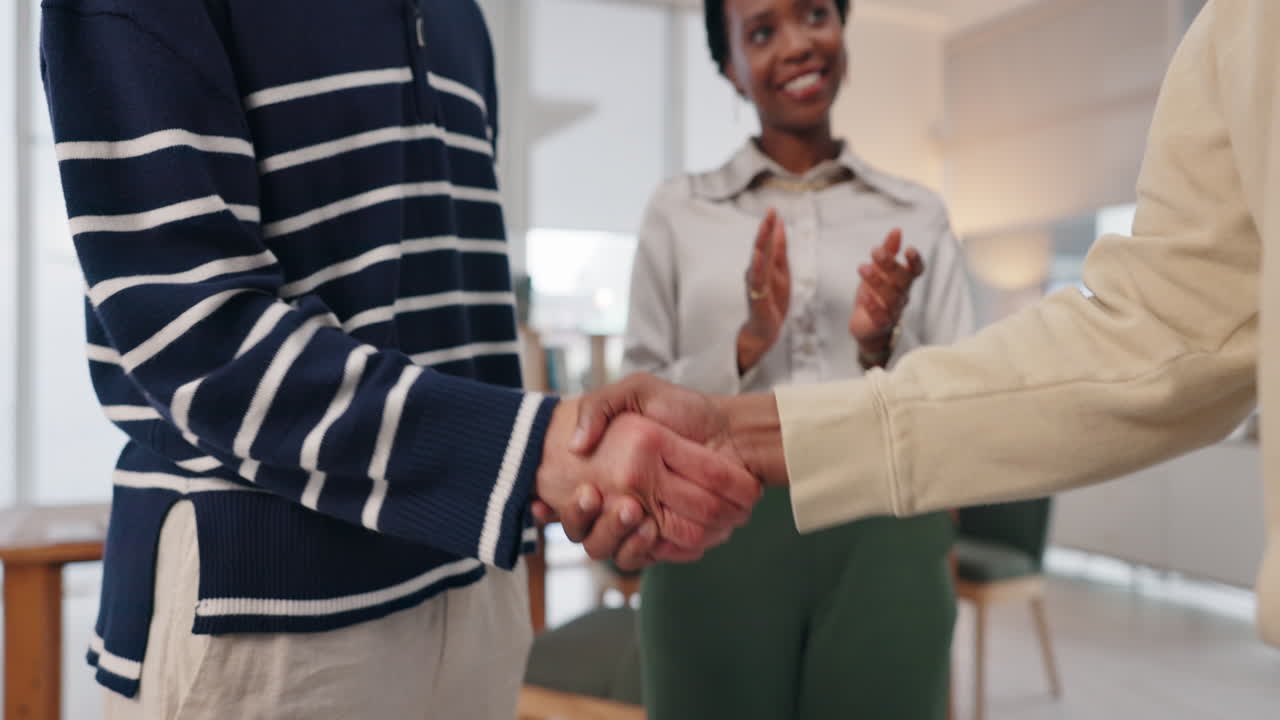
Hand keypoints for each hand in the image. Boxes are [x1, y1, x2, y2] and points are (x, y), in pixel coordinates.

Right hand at [534, 398, 756, 567]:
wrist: (734, 432)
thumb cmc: (685, 408)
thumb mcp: (637, 390)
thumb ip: (600, 406)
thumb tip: (575, 444)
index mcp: (605, 472)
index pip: (567, 500)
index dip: (546, 509)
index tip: (541, 504)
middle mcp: (619, 502)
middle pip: (585, 532)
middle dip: (581, 520)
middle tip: (591, 495)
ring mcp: (645, 523)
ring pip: (614, 549)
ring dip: (615, 536)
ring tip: (630, 511)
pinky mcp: (671, 539)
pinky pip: (650, 558)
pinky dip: (648, 550)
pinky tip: (652, 531)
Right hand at [738, 209, 789, 373]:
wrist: (765, 329)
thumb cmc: (772, 299)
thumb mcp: (781, 272)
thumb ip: (779, 250)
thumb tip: (780, 227)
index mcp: (765, 264)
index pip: (768, 241)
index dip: (771, 225)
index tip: (774, 208)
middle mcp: (757, 271)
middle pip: (761, 246)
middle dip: (766, 228)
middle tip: (771, 211)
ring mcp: (755, 283)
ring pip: (758, 260)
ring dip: (760, 243)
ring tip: (764, 228)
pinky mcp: (757, 296)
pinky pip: (756, 280)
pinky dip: (757, 267)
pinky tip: (757, 256)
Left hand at [850, 228, 923, 357]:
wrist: (866, 325)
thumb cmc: (875, 293)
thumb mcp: (879, 270)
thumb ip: (888, 251)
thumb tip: (896, 230)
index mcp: (903, 280)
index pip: (916, 270)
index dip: (915, 261)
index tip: (908, 249)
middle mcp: (902, 295)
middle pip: (902, 280)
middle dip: (890, 265)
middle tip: (876, 252)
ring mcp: (893, 311)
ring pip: (891, 297)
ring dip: (878, 281)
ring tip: (863, 268)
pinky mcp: (881, 324)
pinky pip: (880, 316)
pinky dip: (873, 306)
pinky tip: (864, 295)